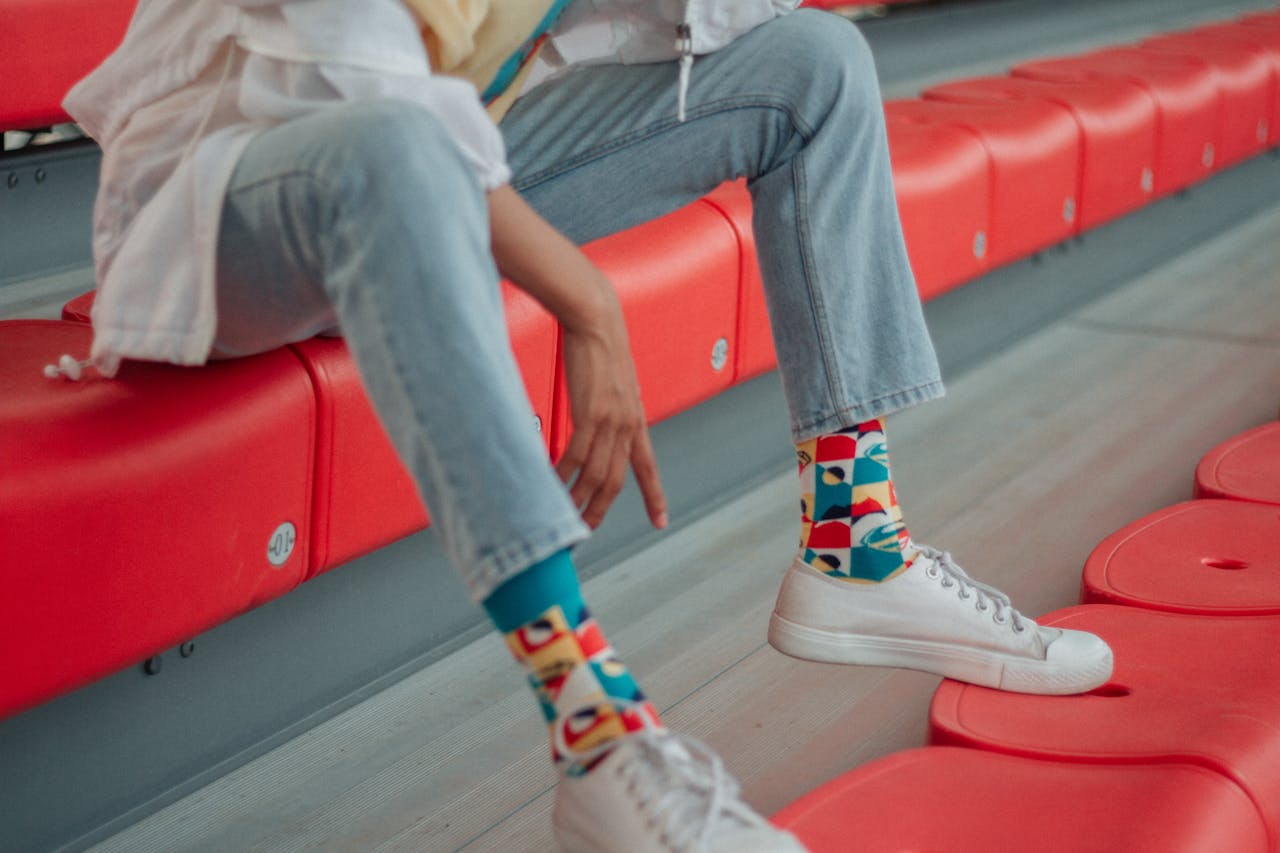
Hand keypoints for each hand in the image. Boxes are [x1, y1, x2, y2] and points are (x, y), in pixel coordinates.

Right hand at [486, 184, 666, 530]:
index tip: (661, 520)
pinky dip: (563, 474)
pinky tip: (551, 483)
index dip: (655, 495)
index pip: (647, 465)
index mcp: (636, 418)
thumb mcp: (610, 381)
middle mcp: (628, 423)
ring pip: (597, 474)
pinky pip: (576, 456)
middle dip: (601, 509)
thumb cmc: (598, 343)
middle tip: (584, 532)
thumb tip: (592, 420)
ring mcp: (611, 420)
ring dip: (578, 499)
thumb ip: (605, 405)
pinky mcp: (590, 412)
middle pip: (618, 480)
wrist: (595, 316)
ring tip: (562, 516)